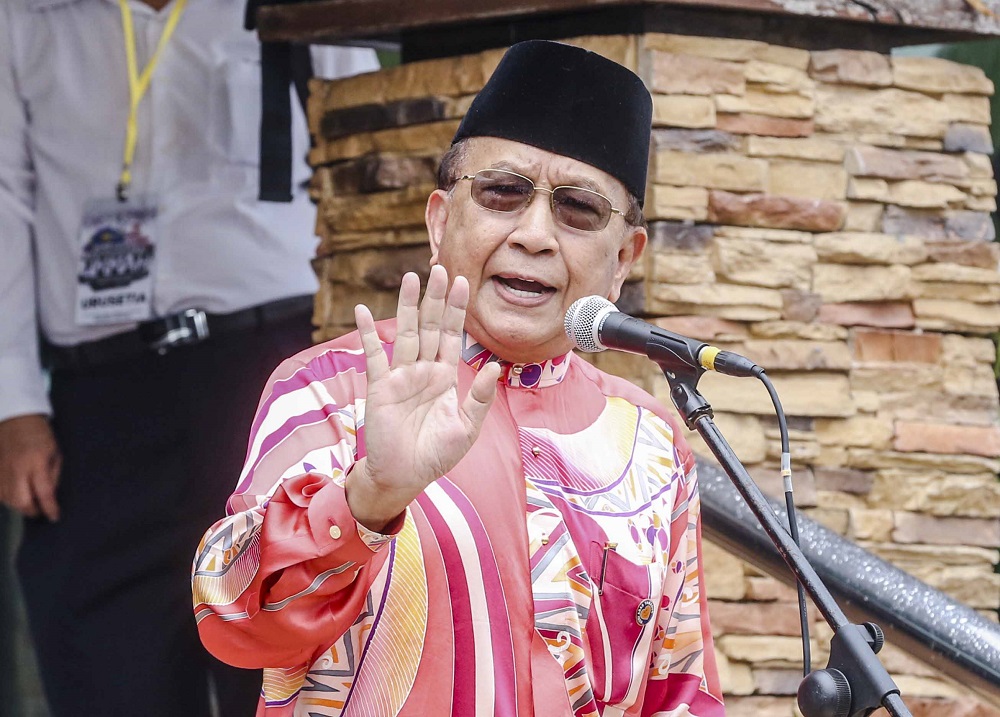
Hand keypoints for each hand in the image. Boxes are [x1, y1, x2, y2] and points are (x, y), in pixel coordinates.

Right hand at [0, 414, 61, 520]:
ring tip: (29, 502)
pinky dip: (7, 498)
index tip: (54, 517)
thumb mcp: (54, 452)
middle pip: (21, 501)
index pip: (44, 492)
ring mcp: (1, 470)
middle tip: (41, 510)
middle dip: (32, 510)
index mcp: (37, 461)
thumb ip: (52, 475)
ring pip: (7, 500)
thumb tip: (49, 496)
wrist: (14, 417)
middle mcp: (17, 468)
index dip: (49, 508)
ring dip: (19, 506)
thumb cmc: (39, 433)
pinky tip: (16, 494)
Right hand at [346, 265, 500, 531]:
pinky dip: (368, 333)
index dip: (456, 309)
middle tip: (439, 268)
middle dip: (435, 298)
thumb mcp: (466, 428)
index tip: (462, 281)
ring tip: (410, 277)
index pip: (452, 335)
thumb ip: (479, 397)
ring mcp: (400, 376)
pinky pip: (374, 355)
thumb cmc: (435, 455)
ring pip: (406, 333)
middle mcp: (423, 370)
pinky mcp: (380, 387)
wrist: (404, 477)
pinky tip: (362, 310)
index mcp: (444, 377)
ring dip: (407, 305)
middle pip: (430, 325)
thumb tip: (494, 366)